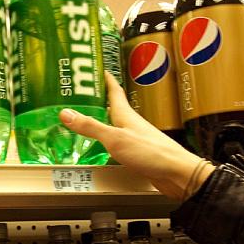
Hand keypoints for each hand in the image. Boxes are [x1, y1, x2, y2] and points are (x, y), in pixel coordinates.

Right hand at [59, 73, 213, 200]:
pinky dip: (105, 141)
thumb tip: (66, 113)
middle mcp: (130, 124)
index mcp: (126, 115)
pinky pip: (116, 142)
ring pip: (113, 125)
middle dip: (97, 100)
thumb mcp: (115, 138)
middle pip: (112, 108)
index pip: (114, 91)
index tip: (95, 69)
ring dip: (100, 121)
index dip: (105, 80)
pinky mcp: (136, 154)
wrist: (176, 174)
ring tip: (84, 120)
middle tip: (80, 96)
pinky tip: (99, 148)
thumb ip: (90, 127)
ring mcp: (134, 139)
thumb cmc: (151, 153)